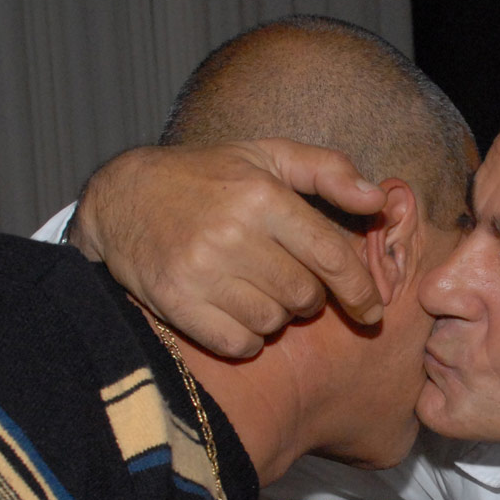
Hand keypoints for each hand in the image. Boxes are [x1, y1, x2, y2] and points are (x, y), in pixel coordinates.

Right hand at [73, 140, 389, 357]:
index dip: (360, 290)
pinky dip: (246, 337)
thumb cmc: (205, 177)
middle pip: (305, 296)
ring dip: (275, 316)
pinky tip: (233, 311)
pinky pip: (239, 343)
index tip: (371, 310)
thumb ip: (327, 170)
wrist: (122, 199)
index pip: (331, 256)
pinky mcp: (176, 303)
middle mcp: (232, 233)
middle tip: (284, 278)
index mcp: (261, 195)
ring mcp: (201, 271)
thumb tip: (377, 199)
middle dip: (307, 296)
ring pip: (274, 322)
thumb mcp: (266, 155)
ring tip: (253, 288)